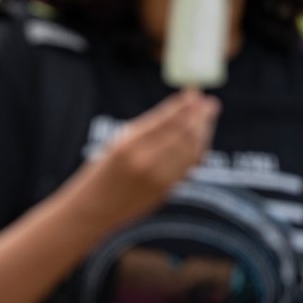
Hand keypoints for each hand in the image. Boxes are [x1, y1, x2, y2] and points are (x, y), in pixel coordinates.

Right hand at [73, 89, 220, 228]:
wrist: (92, 210)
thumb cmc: (99, 174)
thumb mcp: (115, 146)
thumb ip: (144, 133)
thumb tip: (177, 114)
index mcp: (127, 145)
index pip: (164, 120)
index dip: (182, 105)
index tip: (193, 92)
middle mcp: (145, 161)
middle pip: (182, 134)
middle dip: (199, 116)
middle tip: (210, 103)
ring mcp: (158, 178)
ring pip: (190, 149)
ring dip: (202, 131)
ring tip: (208, 117)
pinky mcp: (166, 190)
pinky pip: (188, 165)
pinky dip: (198, 149)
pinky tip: (200, 139)